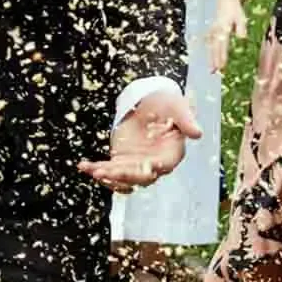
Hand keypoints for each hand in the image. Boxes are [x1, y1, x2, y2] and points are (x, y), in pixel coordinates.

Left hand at [78, 90, 202, 192]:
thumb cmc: (168, 104)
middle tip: (108, 172)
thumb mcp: (178, 106)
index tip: (146, 168)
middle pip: (140, 177)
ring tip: (94, 170)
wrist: (151, 103)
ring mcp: (136, 166)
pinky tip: (83, 166)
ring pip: (122, 178)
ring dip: (108, 176)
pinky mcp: (121, 162)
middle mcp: (154, 165)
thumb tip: (198, 133)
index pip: (164, 165)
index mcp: (171, 154)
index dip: (154, 168)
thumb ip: (187, 119)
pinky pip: (108, 169)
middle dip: (124, 176)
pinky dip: (95, 169)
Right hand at [204, 2, 246, 73]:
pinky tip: (208, 59)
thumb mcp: (240, 17)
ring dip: (210, 58)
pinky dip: (208, 51)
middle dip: (214, 60)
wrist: (226, 0)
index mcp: (223, 29)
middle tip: (214, 72)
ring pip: (210, 47)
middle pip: (214, 48)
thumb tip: (242, 37)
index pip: (222, 45)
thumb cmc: (235, 10)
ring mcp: (212, 31)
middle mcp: (216, 31)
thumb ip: (241, 27)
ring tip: (211, 70)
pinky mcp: (211, 31)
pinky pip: (208, 43)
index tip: (222, 66)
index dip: (221, 56)